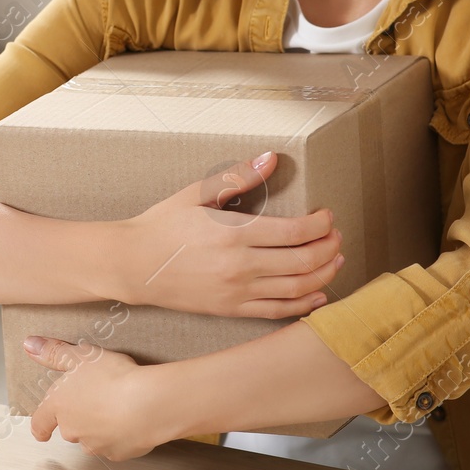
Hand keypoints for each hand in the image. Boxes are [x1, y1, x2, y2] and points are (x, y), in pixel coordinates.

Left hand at [23, 335, 171, 460]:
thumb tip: (30, 345)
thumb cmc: (113, 378)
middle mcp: (73, 430)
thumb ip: (54, 352)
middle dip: (81, 417)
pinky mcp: (118, 454)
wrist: (147, 404)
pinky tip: (133, 418)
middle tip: (98, 397)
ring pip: (93, 438)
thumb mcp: (81, 355)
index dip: (40, 427)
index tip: (41, 432)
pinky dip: (121, 435)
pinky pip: (116, 445)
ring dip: (101, 427)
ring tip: (119, 405)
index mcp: (60, 407)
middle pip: (70, 429)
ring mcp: (96, 445)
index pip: (40, 423)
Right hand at [114, 150, 343, 318]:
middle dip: (329, 248)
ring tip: (335, 259)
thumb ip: (236, 177)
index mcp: (233, 233)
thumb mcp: (195, 194)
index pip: (294, 231)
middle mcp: (240, 266)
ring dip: (324, 274)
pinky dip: (304, 305)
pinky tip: (317, 294)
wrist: (133, 265)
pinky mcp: (231, 309)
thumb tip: (270, 158)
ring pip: (297, 288)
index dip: (320, 224)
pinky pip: (277, 311)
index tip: (327, 216)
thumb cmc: (162, 225)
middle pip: (303, 261)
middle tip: (336, 236)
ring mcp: (237, 292)